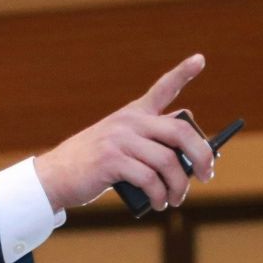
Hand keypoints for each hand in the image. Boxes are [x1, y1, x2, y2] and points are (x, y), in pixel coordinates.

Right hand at [33, 55, 214, 212]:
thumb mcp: (118, 145)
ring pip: (167, 162)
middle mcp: (129, 122)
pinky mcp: (112, 161)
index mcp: (133, 114)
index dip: (183, 73)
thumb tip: (189, 163)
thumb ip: (148, 145)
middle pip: (180, 131)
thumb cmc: (92, 166)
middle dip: (202, 155)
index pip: (162, 88)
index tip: (199, 59)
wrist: (55, 176)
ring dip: (178, 186)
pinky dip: (159, 195)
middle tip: (208, 175)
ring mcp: (120, 140)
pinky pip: (150, 179)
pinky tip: (159, 203)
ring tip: (175, 199)